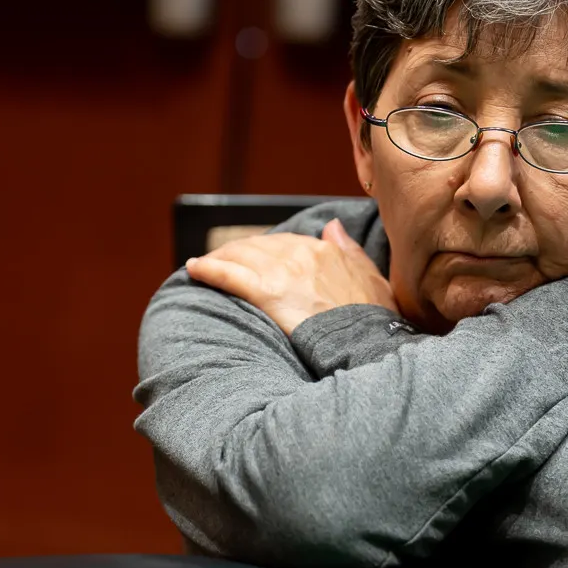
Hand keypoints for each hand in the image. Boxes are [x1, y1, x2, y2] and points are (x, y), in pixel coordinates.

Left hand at [186, 219, 397, 334]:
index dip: (267, 250)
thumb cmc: (373, 320)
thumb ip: (350, 250)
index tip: (257, 258)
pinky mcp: (267, 292)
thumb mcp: (373, 279)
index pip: (286, 243)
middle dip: (239, 252)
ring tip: (205, 266)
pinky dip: (208, 269)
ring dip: (219, 257)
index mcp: (326, 251)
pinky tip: (193, 269)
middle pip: (259, 245)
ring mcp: (283, 272)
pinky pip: (229, 274)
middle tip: (223, 262)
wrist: (365, 342)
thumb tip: (332, 226)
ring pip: (240, 255)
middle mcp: (302, 254)